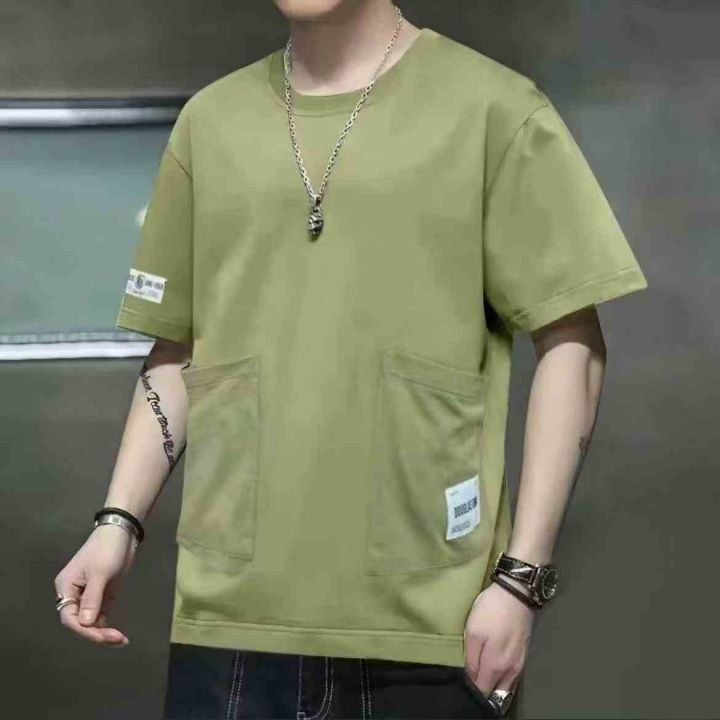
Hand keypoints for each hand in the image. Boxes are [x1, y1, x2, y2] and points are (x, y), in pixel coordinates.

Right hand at [53, 523, 137, 645]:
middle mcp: (74, 594)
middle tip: (118, 640)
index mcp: (66, 587)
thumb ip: (93, 598)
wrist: (122, 532)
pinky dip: (107, 625)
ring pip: (90, 621)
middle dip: (96, 633)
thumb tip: (85, 624)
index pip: (70, 617)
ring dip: (103, 632)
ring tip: (121, 640)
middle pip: (80, 622)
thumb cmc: (107, 549)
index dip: (85, 631)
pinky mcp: (102, 594)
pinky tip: (117, 634)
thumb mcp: (100, 573)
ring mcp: (88, 595)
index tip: (103, 637)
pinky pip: (100, 615)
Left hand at [463, 579, 534, 701]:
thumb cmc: (491, 612)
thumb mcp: (473, 632)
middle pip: (495, 693)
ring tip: (479, 677)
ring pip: (505, 686)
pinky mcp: (523, 655)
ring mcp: (519, 664)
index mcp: (495, 667)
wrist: (516, 594)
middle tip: (468, 682)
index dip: (471, 692)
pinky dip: (502, 679)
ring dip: (493, 686)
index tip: (460, 685)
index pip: (482, 691)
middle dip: (483, 692)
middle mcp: (510, 671)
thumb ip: (471, 660)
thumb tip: (470, 679)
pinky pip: (511, 676)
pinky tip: (493, 669)